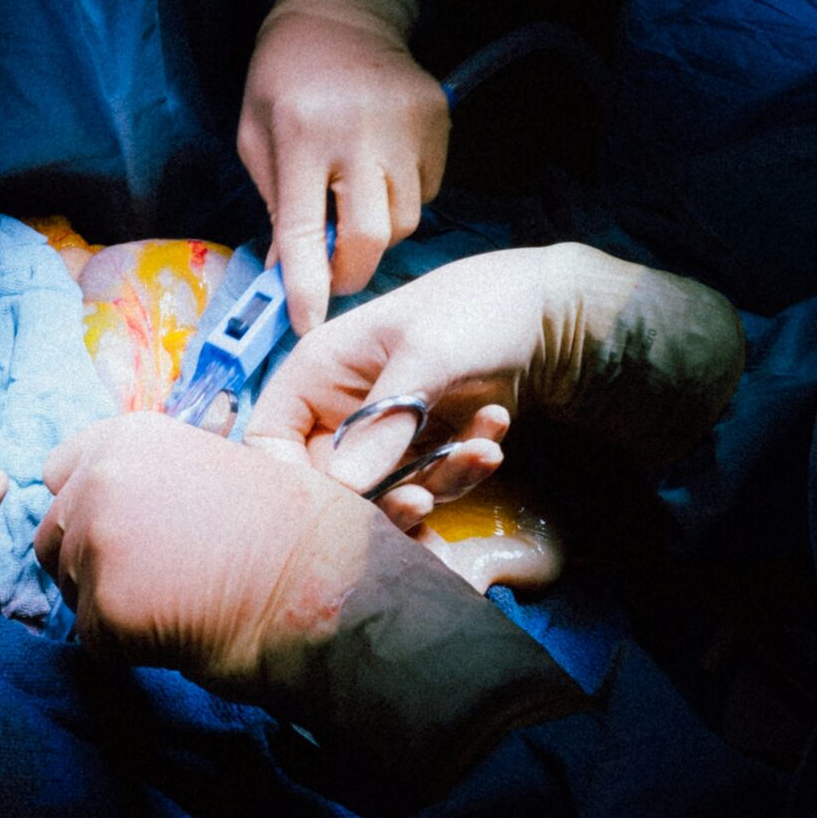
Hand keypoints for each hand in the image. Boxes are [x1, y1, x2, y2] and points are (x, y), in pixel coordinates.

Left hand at [37, 412, 586, 796]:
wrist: (327, 585)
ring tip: (181, 602)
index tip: (137, 531)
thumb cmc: (294, 526)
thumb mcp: (220, 462)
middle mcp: (99, 479)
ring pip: (70, 590)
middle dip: (94, 564)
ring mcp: (97, 545)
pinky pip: (93, 641)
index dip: (94, 508)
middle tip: (163, 579)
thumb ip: (155, 470)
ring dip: (111, 606)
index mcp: (127, 435)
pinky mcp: (103, 612)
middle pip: (53, 537)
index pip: (58, 474)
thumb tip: (109, 488)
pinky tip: (182, 632)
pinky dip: (129, 649)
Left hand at [238, 0, 446, 331]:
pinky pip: (428, 190)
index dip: (307, 286)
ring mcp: (407, 124)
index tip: (307, 325)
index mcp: (301, 134)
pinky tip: (379, 170)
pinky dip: (402, 198)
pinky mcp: (438, 120)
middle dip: (352, 272)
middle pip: (371, 237)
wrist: (341, 12)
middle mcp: (359, 131)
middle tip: (334, 274)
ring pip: (405, 220)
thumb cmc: (283, 78)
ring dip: (377, 232)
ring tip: (354, 205)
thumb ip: (274, 206)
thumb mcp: (255, 136)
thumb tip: (287, 275)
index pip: (306, 229)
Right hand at [246, 249, 543, 510]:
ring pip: (388, 492)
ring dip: (437, 482)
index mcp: (318, 373)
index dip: (289, 485)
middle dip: (379, 499)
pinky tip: (493, 433)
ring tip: (480, 452)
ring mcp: (385, 433)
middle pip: (331, 484)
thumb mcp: (426, 356)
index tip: (335, 510)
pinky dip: (466, 467)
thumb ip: (383, 422)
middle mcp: (342, 409)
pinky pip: (434, 483)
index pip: (269, 443)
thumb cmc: (474, 307)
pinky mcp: (426, 450)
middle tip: (422, 499)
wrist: (547, 310)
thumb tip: (343, 490)